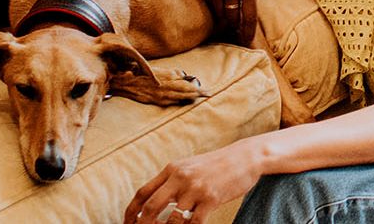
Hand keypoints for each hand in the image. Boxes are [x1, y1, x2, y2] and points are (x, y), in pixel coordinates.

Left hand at [126, 143, 263, 223]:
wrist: (245, 157)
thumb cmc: (216, 165)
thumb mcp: (189, 166)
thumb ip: (172, 180)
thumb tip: (154, 200)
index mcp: (171, 169)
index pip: (142, 193)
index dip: (131, 212)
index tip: (127, 223)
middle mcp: (180, 178)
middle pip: (151, 207)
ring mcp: (195, 189)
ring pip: (171, 219)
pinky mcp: (211, 199)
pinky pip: (194, 223)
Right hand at [194, 0, 260, 42]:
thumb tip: (247, 17)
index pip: (248, 17)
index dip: (247, 32)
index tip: (247, 41)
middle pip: (232, 18)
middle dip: (235, 27)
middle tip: (236, 32)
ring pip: (219, 12)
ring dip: (224, 18)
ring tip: (228, 21)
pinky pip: (209, 2)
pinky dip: (214, 7)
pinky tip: (218, 7)